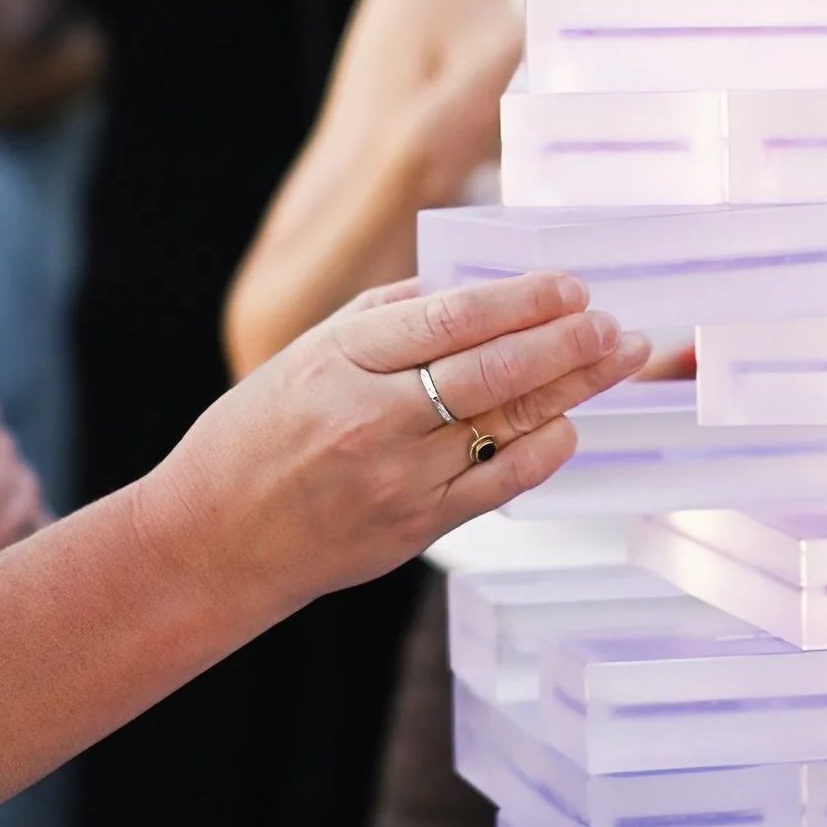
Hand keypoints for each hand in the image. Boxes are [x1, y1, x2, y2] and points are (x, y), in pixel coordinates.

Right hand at [146, 270, 648, 631]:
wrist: (213, 540)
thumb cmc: (255, 438)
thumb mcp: (306, 356)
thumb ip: (384, 317)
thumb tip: (469, 289)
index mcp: (341, 361)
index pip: (453, 318)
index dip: (522, 299)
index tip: (569, 286)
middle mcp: (372, 417)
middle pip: (493, 369)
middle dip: (566, 342)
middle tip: (613, 323)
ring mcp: (398, 478)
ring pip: (505, 424)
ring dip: (570, 389)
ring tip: (614, 360)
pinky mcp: (415, 528)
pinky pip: (498, 486)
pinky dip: (542, 452)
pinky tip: (570, 425)